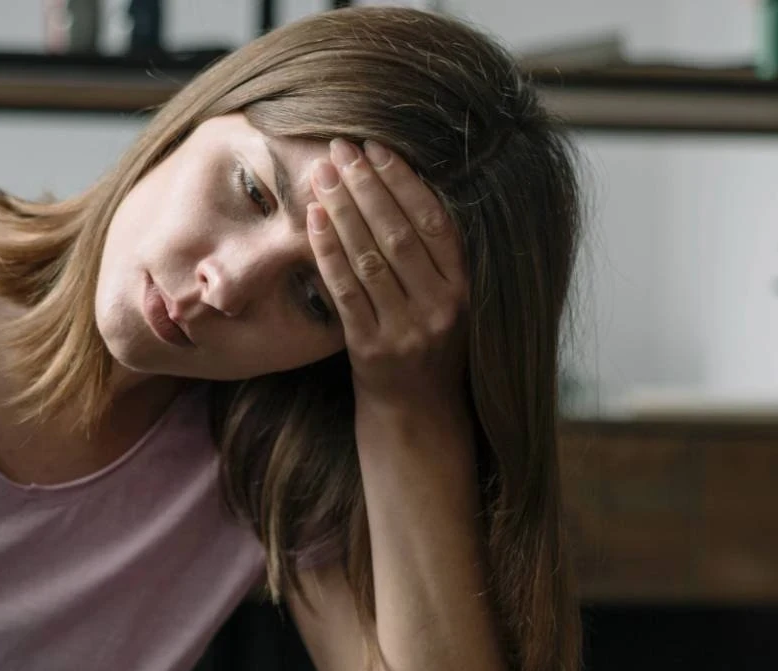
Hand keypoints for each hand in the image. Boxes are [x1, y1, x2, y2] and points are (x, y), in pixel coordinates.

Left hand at [307, 139, 468, 416]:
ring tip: (321, 173)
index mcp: (465, 288)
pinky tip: (312, 219)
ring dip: (342, 209)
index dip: (404, 181)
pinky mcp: (371, 347)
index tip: (377, 148)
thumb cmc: (428, 347)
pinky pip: (345, 289)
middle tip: (340, 148)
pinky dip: (327, 250)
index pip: (434, 222)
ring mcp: (406, 328)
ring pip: (370, 256)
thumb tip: (401, 187)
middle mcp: (441, 306)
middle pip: (399, 233)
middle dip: (367, 185)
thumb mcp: (447, 303)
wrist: (416, 415)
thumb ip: (432, 258)